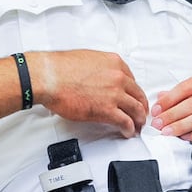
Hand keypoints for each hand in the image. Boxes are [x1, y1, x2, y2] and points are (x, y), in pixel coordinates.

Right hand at [30, 49, 148, 137]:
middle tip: (140, 113)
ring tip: (138, 125)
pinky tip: (128, 132)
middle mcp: (118, 77)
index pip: (132, 80)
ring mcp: (114, 94)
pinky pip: (125, 122)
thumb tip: (98, 77)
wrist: (50, 77)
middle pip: (138, 94)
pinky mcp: (107, 110)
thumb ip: (99, 68)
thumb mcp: (87, 59)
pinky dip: (129, 129)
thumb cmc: (60, 68)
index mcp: (114, 63)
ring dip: (139, 119)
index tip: (133, 97)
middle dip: (141, 106)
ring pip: (136, 109)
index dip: (133, 91)